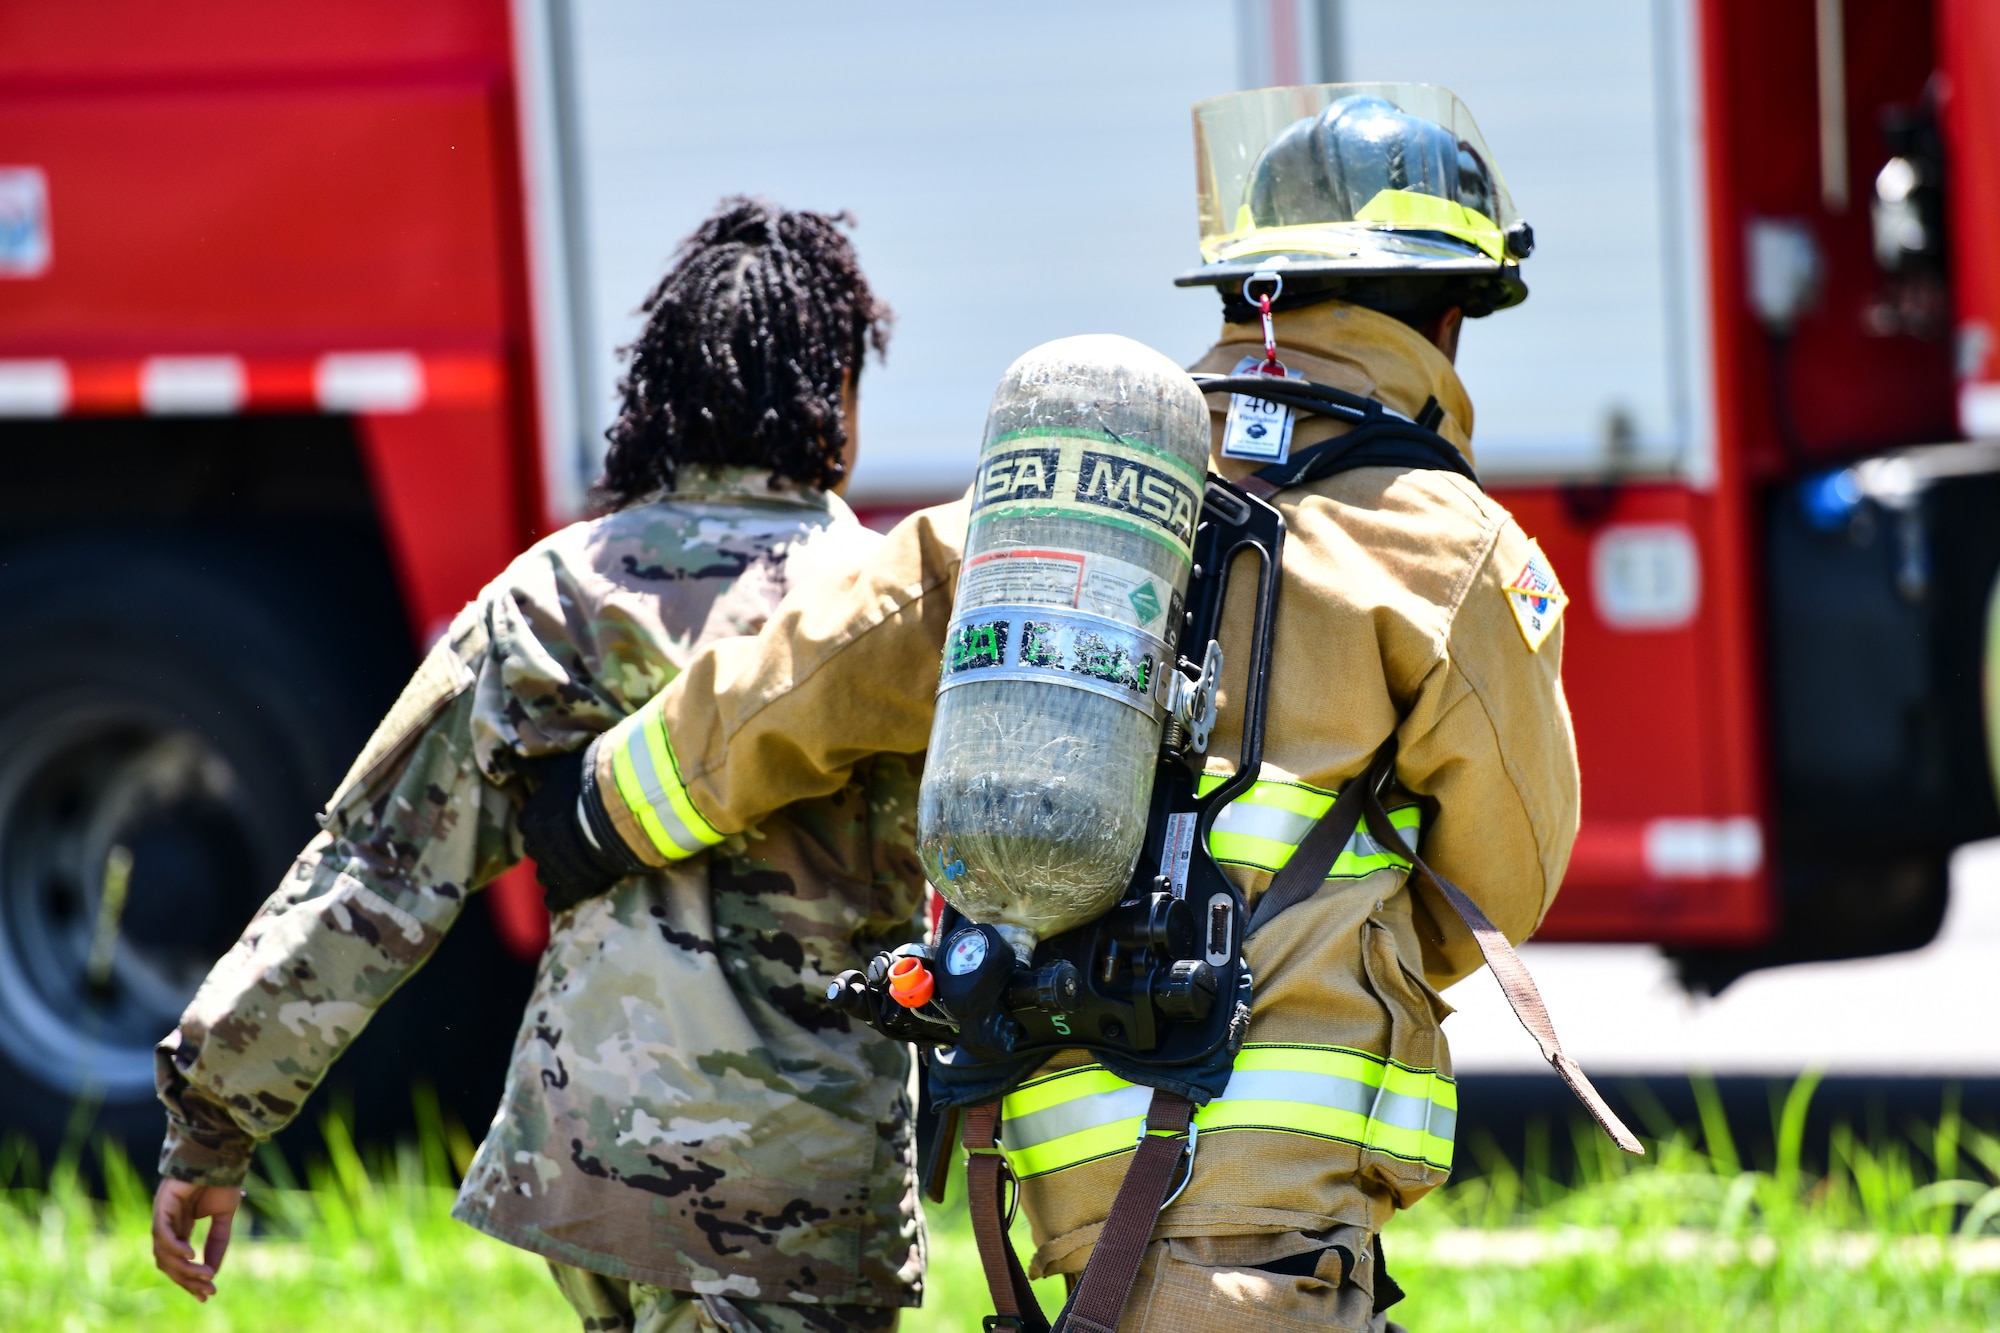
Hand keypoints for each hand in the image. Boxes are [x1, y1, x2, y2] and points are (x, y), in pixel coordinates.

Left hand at [152, 1177, 242, 1300]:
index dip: (191, 1280)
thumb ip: (218, 1242)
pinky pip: (163, 1235)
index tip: (209, 1293)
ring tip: (205, 1274)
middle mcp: (169, 1225)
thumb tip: (213, 1270)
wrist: (222, 1154)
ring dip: (183, 1268)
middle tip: (208, 1289)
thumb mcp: (225, 1217)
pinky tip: (192, 1255)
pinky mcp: (162, 1206)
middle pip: (169, 1264)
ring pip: (164, 1254)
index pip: (179, 1262)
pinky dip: (175, 1248)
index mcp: (182, 1227)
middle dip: (187, 1280)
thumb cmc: (223, 1180)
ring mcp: (163, 1216)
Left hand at [519, 738, 644, 911]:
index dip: (549, 822)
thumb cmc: (589, 785)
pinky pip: (556, 901)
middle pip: (538, 849)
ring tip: (580, 863)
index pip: (531, 824)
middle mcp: (535, 846)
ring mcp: (552, 870)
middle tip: (577, 838)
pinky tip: (575, 889)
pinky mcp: (572, 889)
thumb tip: (511, 752)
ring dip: (559, 870)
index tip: (565, 818)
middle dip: (553, 847)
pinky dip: (563, 897)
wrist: (619, 813)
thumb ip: (534, 764)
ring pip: (546, 875)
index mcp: (530, 818)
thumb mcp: (560, 766)